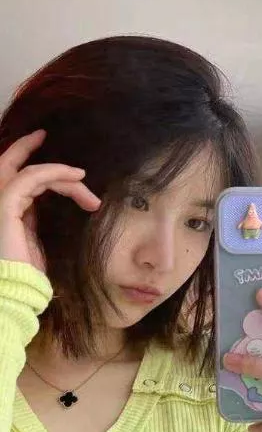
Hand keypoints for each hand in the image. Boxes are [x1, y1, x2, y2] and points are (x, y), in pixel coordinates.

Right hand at [0, 129, 100, 272]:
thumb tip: (46, 204)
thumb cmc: (24, 274)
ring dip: (60, 173)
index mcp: (2, 212)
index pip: (10, 179)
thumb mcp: (31, 241)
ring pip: (29, 173)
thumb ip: (31, 219)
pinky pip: (30, 178)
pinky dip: (53, 173)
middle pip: (11, 167)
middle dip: (27, 149)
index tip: (44, 150)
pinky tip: (76, 178)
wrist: (14, 292)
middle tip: (48, 139)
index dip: (24, 160)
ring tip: (84, 182)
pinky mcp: (4, 206)